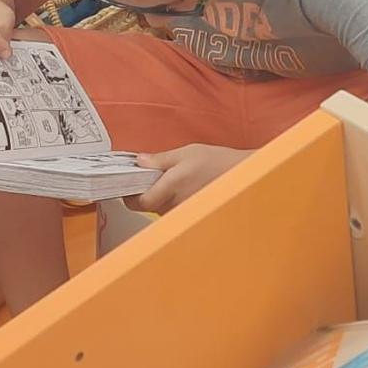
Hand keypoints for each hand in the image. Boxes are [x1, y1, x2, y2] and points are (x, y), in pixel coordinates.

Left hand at [130, 143, 246, 213]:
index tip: (127, 185)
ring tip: (169, 180)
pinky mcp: (189, 215)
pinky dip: (169, 201)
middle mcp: (176, 204)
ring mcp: (183, 212)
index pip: (140, 202)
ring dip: (157, 196)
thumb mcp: (186, 152)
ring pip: (159, 209)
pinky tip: (179, 188)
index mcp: (172, 186)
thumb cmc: (218, 162)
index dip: (129, 195)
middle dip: (143, 192)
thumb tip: (139, 161)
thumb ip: (160, 159)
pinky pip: (171, 210)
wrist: (241, 175)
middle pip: (147, 206)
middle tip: (147, 177)